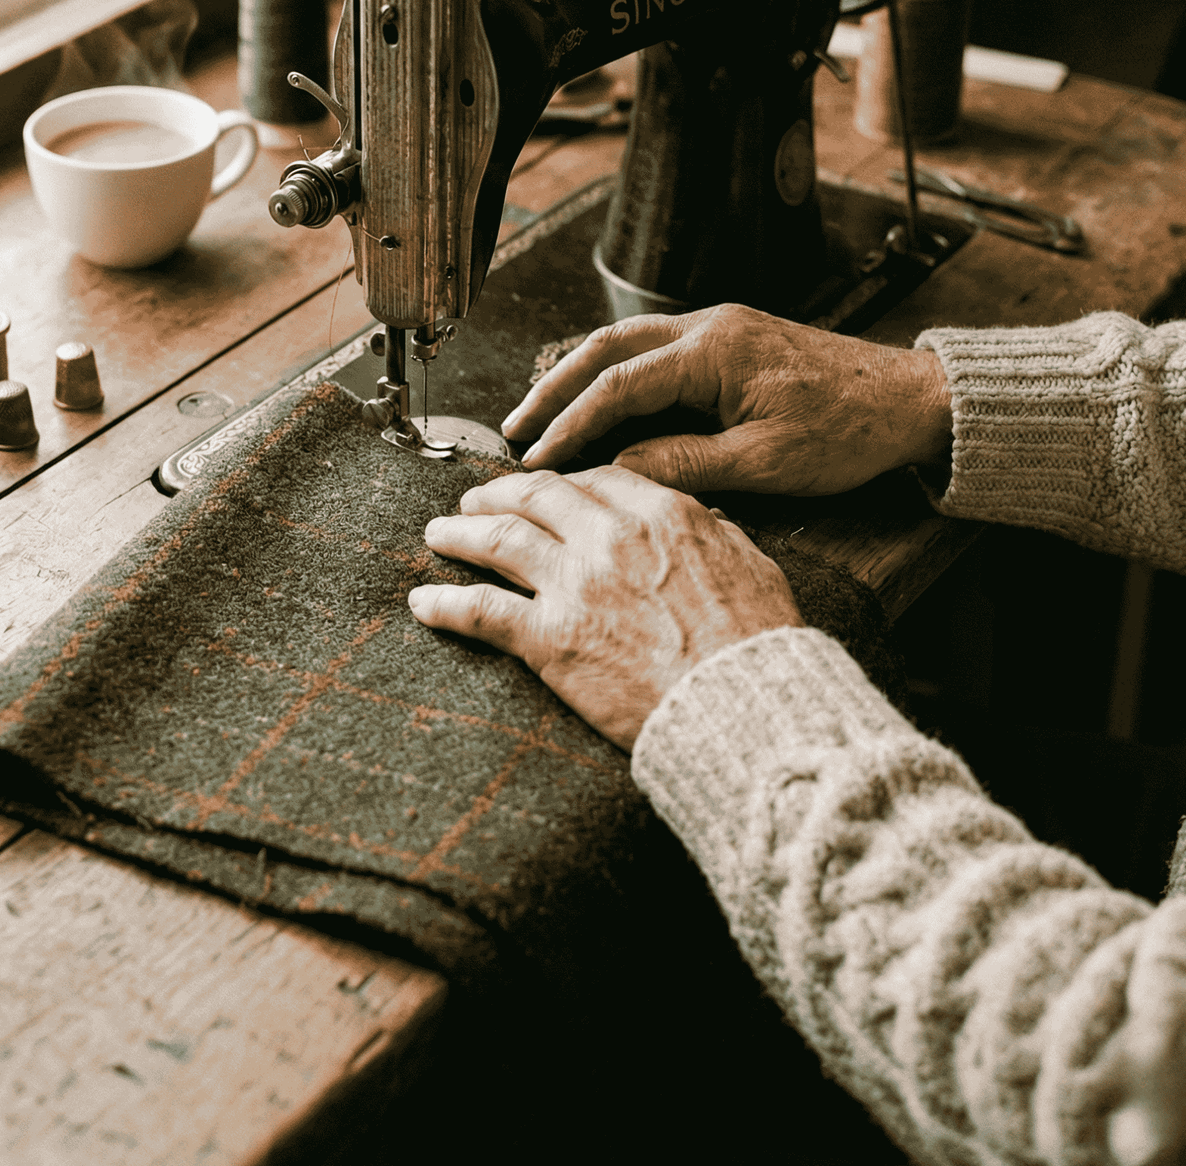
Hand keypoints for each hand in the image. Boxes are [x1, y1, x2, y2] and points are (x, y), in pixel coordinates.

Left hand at [409, 466, 799, 749]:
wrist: (746, 705)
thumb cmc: (761, 644)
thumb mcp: (752, 565)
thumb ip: (717, 534)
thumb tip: (706, 519)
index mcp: (661, 514)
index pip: (595, 480)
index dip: (562, 484)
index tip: (545, 493)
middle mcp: (610, 538)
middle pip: (535, 498)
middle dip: (498, 494)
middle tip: (476, 501)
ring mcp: (575, 585)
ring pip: (498, 541)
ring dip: (460, 533)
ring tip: (438, 533)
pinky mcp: (551, 639)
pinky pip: (482, 611)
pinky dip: (446, 604)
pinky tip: (424, 603)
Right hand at [502, 305, 952, 494]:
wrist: (910, 401)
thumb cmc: (849, 432)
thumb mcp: (766, 464)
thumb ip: (686, 464)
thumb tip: (618, 473)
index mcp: (715, 352)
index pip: (618, 385)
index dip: (571, 424)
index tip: (539, 460)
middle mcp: (709, 327)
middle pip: (606, 348)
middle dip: (554, 388)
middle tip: (515, 429)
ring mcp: (718, 329)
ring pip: (626, 343)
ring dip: (579, 377)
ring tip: (541, 416)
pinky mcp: (729, 342)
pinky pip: (654, 351)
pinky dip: (615, 377)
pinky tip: (599, 405)